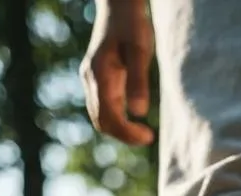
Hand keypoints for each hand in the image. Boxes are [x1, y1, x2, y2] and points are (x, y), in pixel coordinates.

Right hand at [80, 0, 154, 144]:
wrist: (119, 6)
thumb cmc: (132, 25)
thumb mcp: (140, 51)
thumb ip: (139, 81)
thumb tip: (139, 113)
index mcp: (99, 76)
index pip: (108, 118)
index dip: (127, 133)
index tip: (149, 136)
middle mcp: (91, 80)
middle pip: (101, 122)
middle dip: (124, 135)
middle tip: (148, 137)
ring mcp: (92, 80)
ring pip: (101, 117)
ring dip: (121, 130)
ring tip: (144, 132)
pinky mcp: (98, 80)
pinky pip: (104, 108)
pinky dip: (118, 120)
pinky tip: (135, 119)